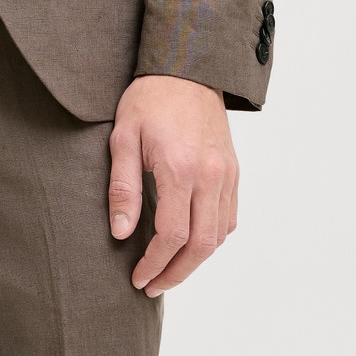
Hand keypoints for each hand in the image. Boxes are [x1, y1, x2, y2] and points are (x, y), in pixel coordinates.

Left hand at [108, 74, 238, 296]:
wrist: (186, 69)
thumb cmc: (149, 100)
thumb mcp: (124, 137)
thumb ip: (123, 187)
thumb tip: (121, 233)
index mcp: (180, 168)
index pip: (171, 234)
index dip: (154, 263)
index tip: (138, 278)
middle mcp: (210, 176)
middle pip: (201, 245)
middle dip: (177, 273)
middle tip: (153, 286)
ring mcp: (226, 174)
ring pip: (219, 236)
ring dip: (196, 260)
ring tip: (169, 270)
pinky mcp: (233, 171)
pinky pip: (230, 217)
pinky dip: (213, 238)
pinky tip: (192, 243)